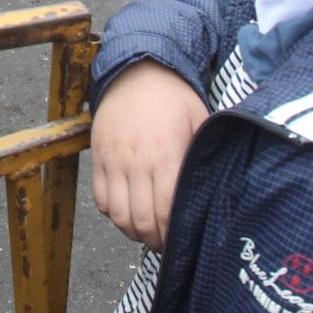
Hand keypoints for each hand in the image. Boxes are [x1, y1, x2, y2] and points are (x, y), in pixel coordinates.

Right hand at [91, 60, 209, 248]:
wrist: (138, 70)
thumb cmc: (175, 98)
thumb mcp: (199, 122)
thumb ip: (201, 157)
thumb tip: (213, 191)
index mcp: (166, 154)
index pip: (167, 211)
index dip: (173, 235)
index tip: (181, 241)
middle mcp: (137, 161)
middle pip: (141, 220)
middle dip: (155, 240)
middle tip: (165, 242)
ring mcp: (114, 159)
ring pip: (117, 214)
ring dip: (132, 229)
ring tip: (146, 230)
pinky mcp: (98, 156)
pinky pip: (100, 198)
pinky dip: (112, 213)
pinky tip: (128, 210)